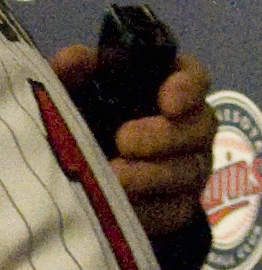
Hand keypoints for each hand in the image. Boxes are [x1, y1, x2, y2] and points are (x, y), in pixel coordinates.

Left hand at [51, 45, 215, 236]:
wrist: (80, 178)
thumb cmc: (84, 121)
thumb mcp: (71, 95)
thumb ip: (71, 73)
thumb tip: (75, 59)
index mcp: (166, 89)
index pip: (194, 77)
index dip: (187, 86)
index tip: (167, 100)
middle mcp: (188, 127)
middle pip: (200, 127)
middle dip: (164, 135)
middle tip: (124, 140)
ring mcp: (188, 169)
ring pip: (187, 172)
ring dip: (150, 175)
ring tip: (113, 176)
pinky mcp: (177, 207)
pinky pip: (172, 210)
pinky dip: (146, 209)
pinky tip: (118, 206)